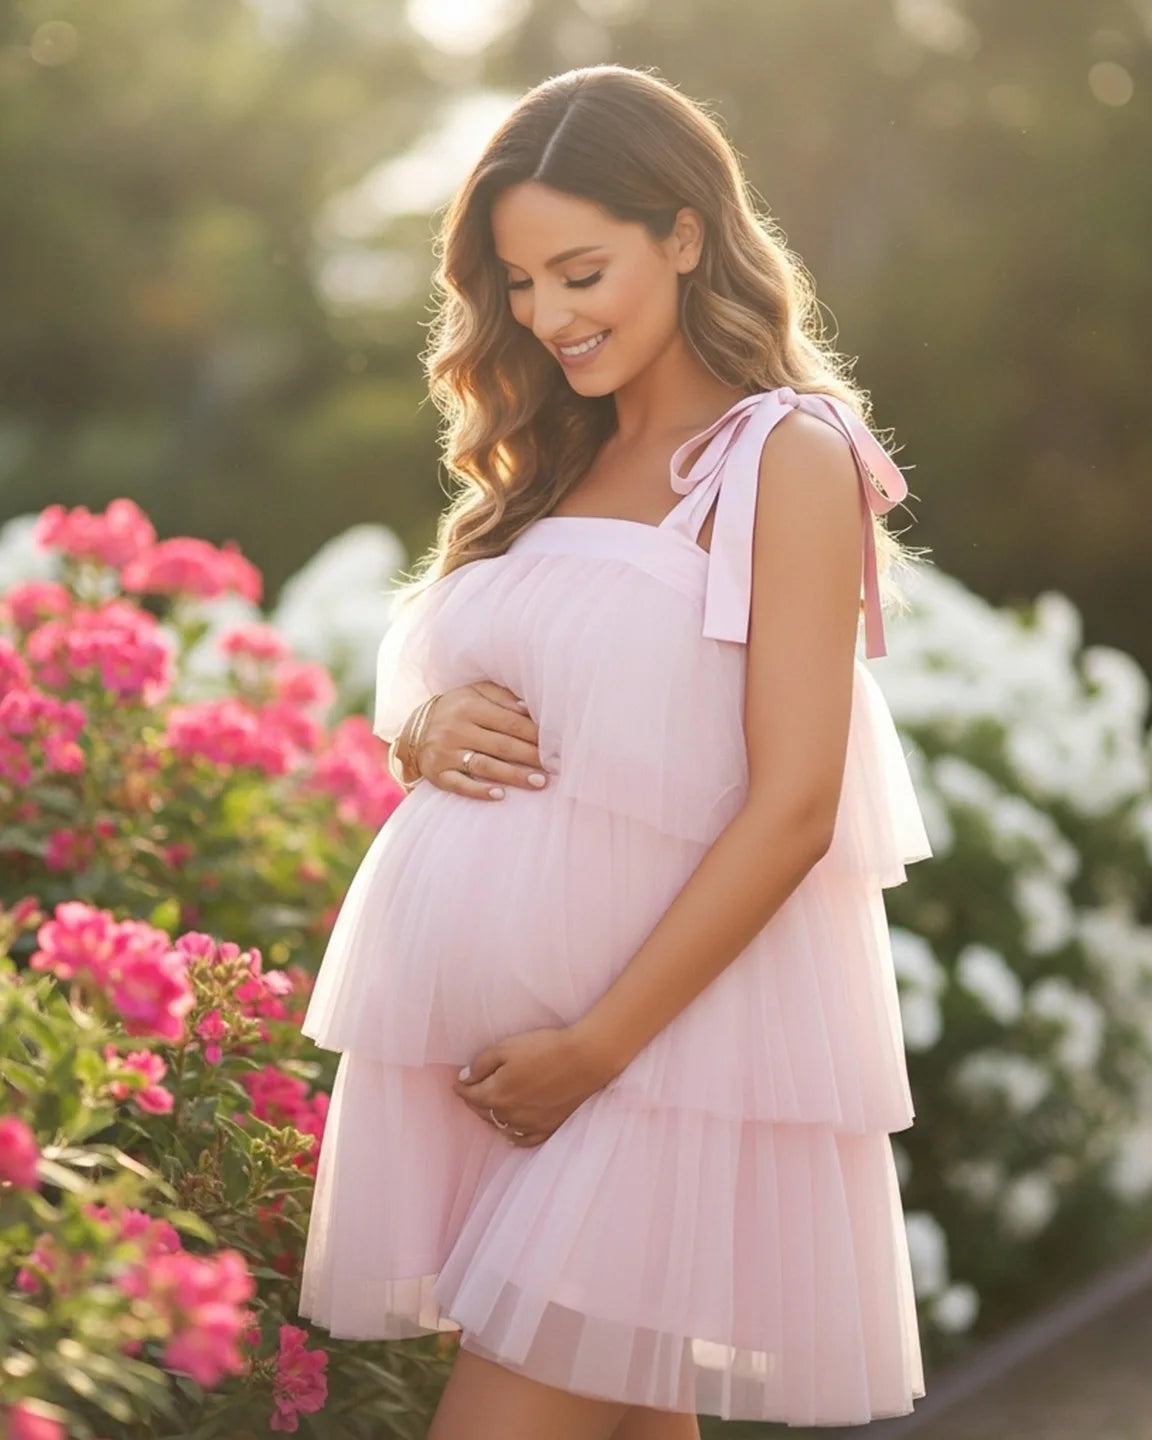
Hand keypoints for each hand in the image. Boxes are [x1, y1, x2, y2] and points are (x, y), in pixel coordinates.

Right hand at [401, 682, 552, 800]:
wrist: (414, 728)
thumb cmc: (457, 709)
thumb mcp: (475, 693)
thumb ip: (502, 697)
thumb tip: (528, 709)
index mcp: (470, 706)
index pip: (510, 722)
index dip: (536, 734)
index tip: (558, 745)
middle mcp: (456, 728)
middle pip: (502, 745)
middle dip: (532, 756)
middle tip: (557, 766)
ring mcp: (445, 752)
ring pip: (485, 765)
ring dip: (514, 775)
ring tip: (539, 782)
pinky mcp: (437, 772)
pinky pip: (460, 784)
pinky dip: (479, 790)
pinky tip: (500, 795)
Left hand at [452, 1025, 613, 1147]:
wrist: (584, 1060)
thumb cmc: (544, 1048)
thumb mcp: (506, 1047)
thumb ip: (481, 1064)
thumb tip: (464, 1078)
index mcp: (496, 1095)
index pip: (470, 1095)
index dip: (461, 1088)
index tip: (457, 1083)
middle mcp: (509, 1115)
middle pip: (483, 1112)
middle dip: (474, 1102)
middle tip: (471, 1093)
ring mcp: (529, 1125)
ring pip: (501, 1126)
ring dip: (492, 1117)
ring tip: (489, 1109)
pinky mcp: (548, 1128)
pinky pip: (524, 1139)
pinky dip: (514, 1136)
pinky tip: (511, 1133)